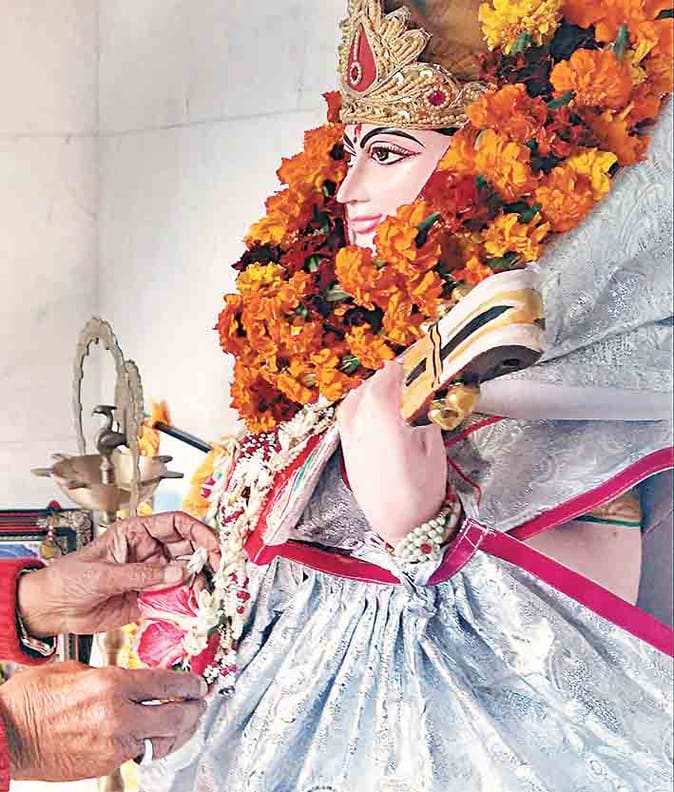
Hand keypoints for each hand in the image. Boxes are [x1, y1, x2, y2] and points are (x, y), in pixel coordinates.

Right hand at [0, 661, 206, 781]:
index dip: (190, 683)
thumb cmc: (33, 700)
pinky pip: (139, 753)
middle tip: (199, 703)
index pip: (167, 682)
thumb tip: (132, 679)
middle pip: (176, 715)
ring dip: (180, 730)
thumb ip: (110, 673)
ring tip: (186, 721)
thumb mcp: (75, 670)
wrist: (8, 736)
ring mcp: (113, 745)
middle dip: (194, 709)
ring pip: (163, 740)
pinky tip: (156, 736)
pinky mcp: (106, 764)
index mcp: (112, 684)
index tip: (198, 682)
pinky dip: (152, 743)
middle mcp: (118, 715)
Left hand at [17, 512, 219, 637]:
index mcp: (136, 532)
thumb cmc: (67, 579)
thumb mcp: (104, 573)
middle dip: (204, 558)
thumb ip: (143, 574)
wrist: (51, 610)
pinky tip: (193, 605)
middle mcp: (148, 551)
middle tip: (217, 571)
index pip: (176, 524)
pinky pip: (174, 597)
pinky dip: (186, 602)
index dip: (198, 532)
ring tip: (207, 592)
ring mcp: (150, 574)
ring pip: (185, 574)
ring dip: (198, 582)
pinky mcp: (149, 597)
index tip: (212, 546)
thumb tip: (178, 573)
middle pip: (187, 548)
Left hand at [337, 360, 447, 544]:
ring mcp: (351, 445)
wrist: (403, 526)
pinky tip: (366, 407)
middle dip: (379, 379)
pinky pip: (345, 420)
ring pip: (350, 406)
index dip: (391, 373)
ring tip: (381, 386)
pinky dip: (354, 406)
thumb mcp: (434, 449)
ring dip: (364, 391)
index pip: (383, 389)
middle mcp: (363, 434)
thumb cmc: (423, 491)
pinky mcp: (346, 455)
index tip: (399, 364)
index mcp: (388, 430)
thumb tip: (413, 403)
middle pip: (365, 394)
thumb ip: (421, 419)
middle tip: (394, 372)